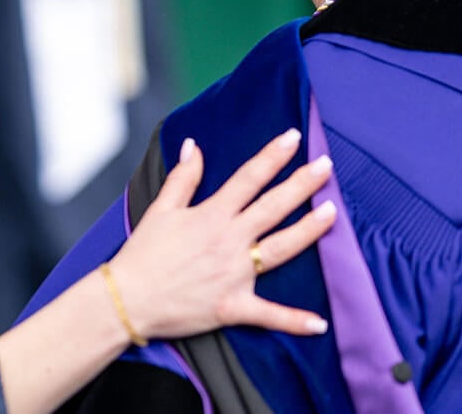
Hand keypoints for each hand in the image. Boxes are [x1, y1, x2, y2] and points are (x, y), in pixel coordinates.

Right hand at [106, 130, 335, 340]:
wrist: (128, 298)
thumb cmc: (142, 254)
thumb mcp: (159, 209)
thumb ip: (182, 178)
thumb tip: (192, 146)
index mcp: (211, 216)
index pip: (248, 179)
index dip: (272, 156)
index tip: (293, 138)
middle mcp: (228, 241)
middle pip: (273, 208)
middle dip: (302, 184)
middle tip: (326, 165)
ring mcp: (234, 274)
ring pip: (281, 249)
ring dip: (309, 231)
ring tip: (333, 213)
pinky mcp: (233, 306)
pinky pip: (268, 314)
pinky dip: (293, 321)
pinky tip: (320, 323)